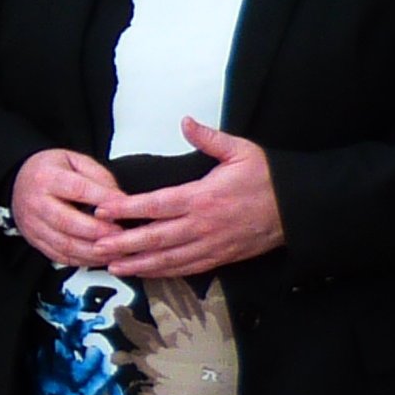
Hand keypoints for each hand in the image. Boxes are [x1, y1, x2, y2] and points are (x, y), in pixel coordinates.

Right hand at [10, 149, 122, 266]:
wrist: (19, 181)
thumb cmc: (50, 170)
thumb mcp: (75, 161)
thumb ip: (99, 178)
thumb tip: (121, 200)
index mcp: (46, 177)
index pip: (78, 190)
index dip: (104, 200)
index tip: (126, 207)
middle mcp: (36, 203)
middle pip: (69, 222)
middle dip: (99, 232)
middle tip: (123, 234)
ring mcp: (33, 225)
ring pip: (65, 245)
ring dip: (94, 251)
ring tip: (116, 250)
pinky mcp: (35, 241)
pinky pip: (61, 257)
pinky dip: (83, 260)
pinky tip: (100, 257)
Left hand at [92, 119, 285, 278]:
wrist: (298, 209)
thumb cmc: (268, 178)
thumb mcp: (241, 150)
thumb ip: (209, 138)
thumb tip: (186, 121)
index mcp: (203, 197)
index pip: (156, 205)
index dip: (126, 209)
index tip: (103, 210)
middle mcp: (203, 225)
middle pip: (156, 238)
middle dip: (124, 243)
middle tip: (96, 245)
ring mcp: (211, 245)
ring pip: (169, 259)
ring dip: (139, 264)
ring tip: (113, 265)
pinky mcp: (220, 258)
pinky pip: (186, 268)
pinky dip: (163, 272)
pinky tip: (146, 272)